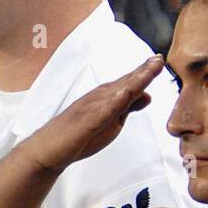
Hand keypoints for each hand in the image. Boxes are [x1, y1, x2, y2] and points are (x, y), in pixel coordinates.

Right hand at [19, 55, 163, 174]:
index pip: (129, 82)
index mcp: (106, 98)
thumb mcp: (110, 121)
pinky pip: (101, 112)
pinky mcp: (85, 122)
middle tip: (159, 58)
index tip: (159, 60)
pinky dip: (113, 102)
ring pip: (117, 93)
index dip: (145, 71)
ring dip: (133, 80)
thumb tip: (148, 95)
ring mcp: (92, 108)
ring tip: (149, 70)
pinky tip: (124, 95)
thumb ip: (127, 108)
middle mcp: (99, 98)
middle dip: (143, 71)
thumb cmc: (78, 135)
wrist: (49, 149)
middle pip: (125, 83)